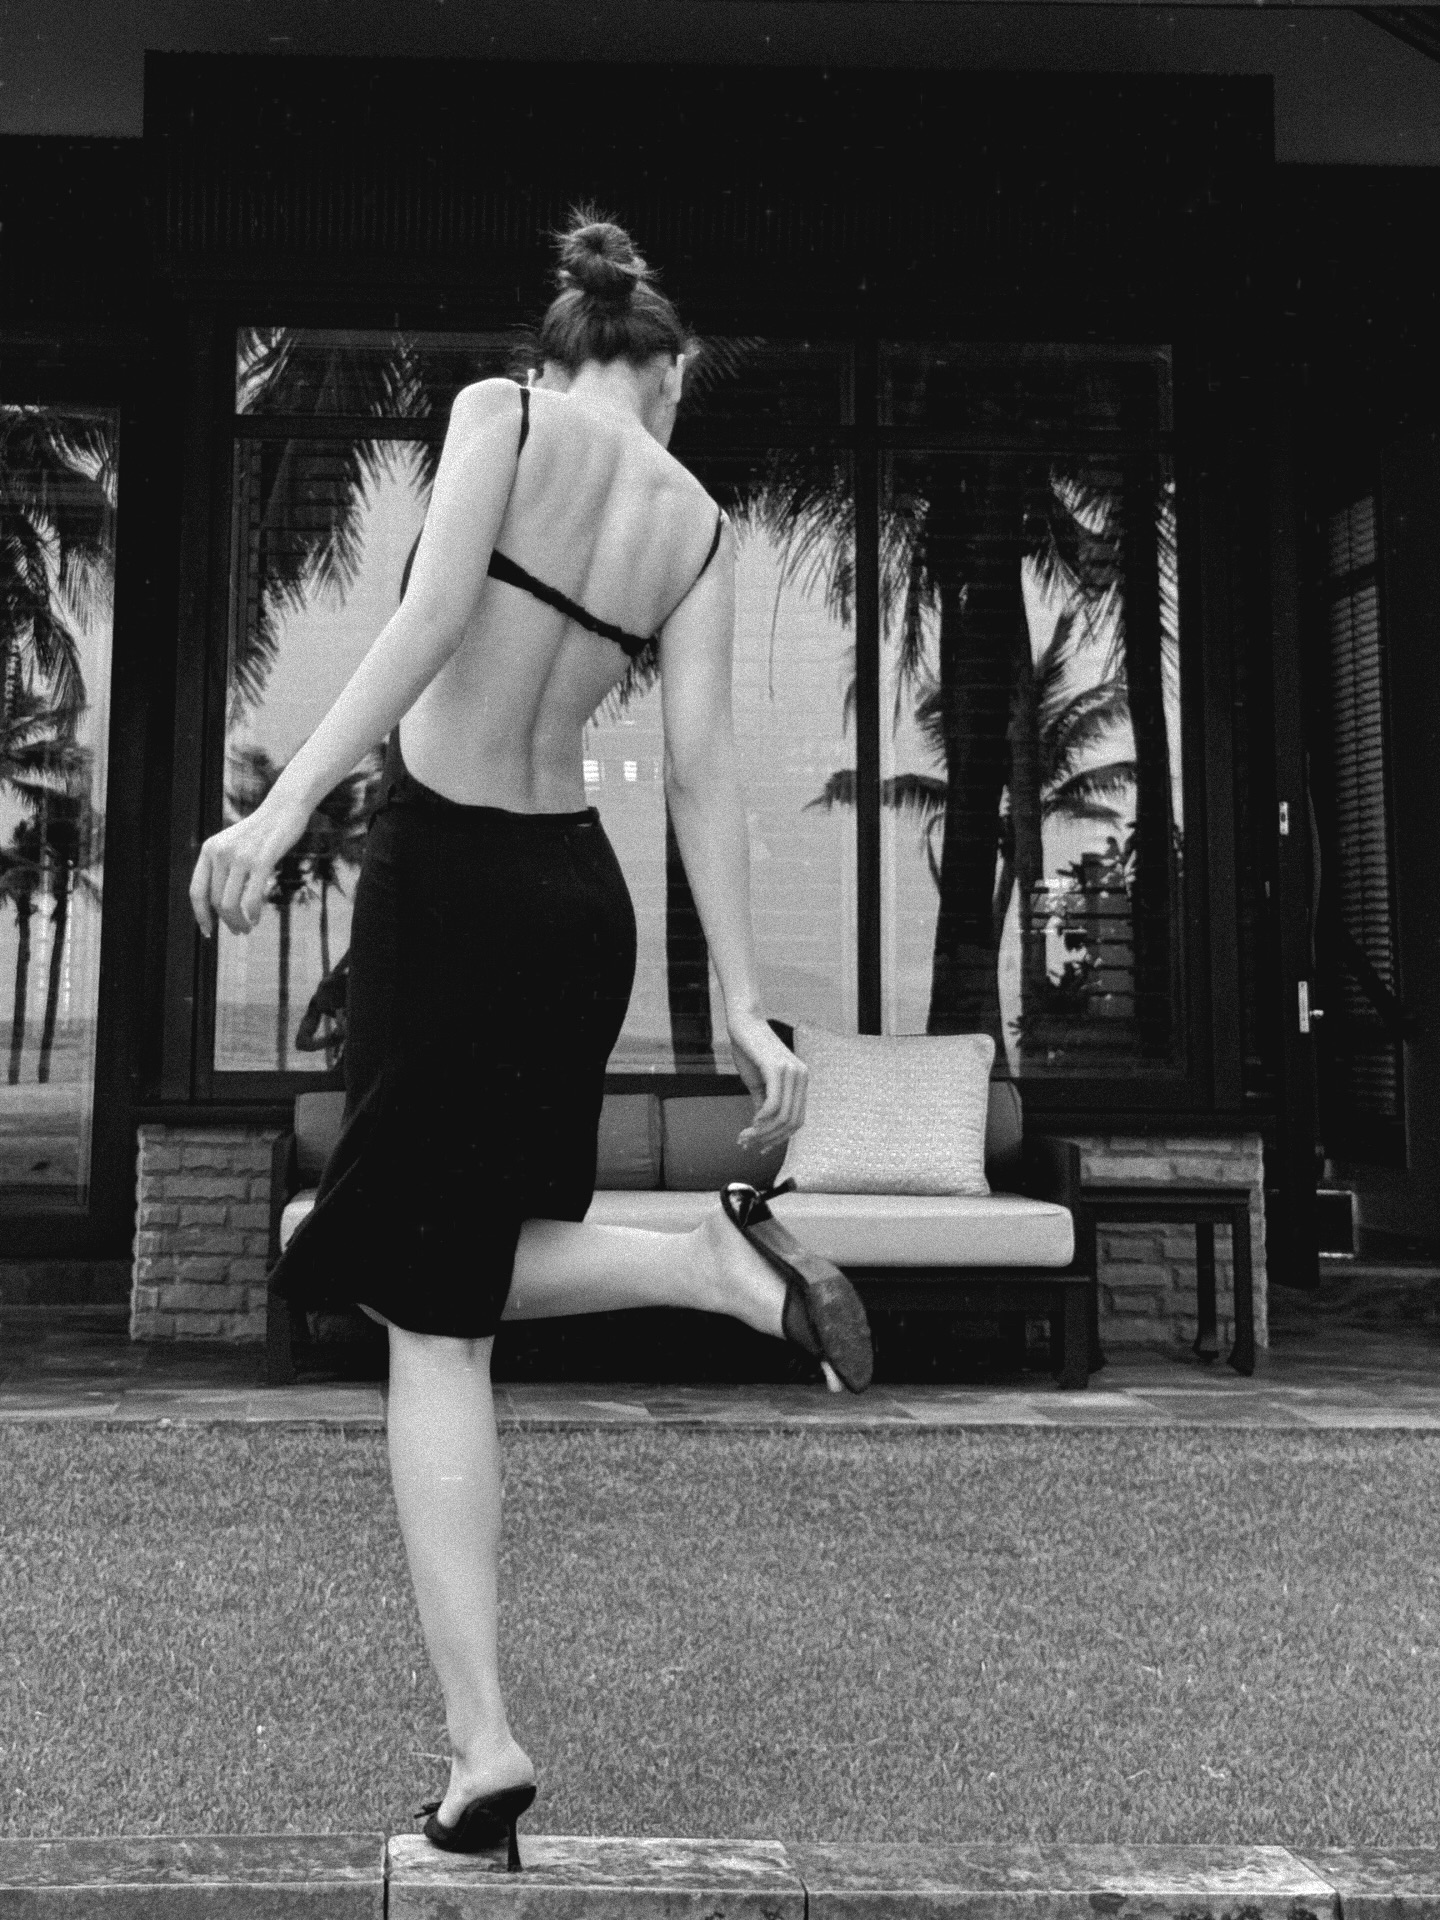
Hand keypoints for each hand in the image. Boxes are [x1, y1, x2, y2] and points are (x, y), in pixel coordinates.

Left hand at [189, 797, 307, 938]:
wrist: (283, 809)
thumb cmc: (261, 832)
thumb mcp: (233, 845)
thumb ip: (224, 867)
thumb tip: (219, 904)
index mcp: (209, 849)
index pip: (197, 891)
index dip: (201, 915)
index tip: (209, 932)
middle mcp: (220, 853)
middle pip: (216, 901)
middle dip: (227, 922)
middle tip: (238, 931)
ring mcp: (240, 857)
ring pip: (231, 903)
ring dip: (239, 922)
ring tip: (247, 928)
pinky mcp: (262, 861)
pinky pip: (251, 898)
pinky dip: (253, 914)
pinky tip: (257, 919)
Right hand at [728, 1013, 807, 1152]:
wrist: (744, 1023)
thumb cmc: (750, 1051)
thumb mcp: (759, 1083)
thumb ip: (764, 1105)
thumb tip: (761, 1130)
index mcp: (801, 1081)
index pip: (797, 1121)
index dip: (780, 1139)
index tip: (761, 1148)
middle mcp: (802, 1077)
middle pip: (792, 1123)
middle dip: (769, 1139)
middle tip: (747, 1144)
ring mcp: (792, 1072)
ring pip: (783, 1116)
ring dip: (762, 1132)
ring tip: (744, 1137)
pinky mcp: (777, 1068)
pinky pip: (774, 1103)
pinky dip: (762, 1118)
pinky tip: (750, 1123)